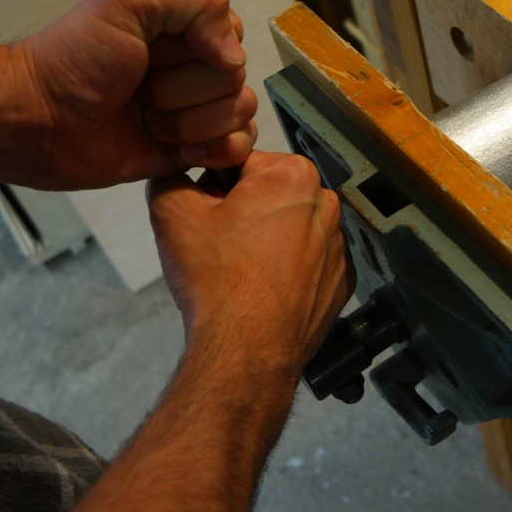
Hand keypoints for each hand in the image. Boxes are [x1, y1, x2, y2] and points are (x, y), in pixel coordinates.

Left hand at [13, 0, 256, 188]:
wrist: (37, 120)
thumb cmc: (75, 58)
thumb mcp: (129, 0)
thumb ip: (196, 2)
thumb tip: (235, 55)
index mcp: (185, 28)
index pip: (234, 34)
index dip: (202, 49)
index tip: (154, 54)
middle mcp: (195, 67)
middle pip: (236, 78)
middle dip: (186, 89)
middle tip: (140, 91)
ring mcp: (198, 110)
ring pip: (240, 113)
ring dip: (190, 122)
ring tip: (147, 121)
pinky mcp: (195, 149)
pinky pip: (239, 148)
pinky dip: (215, 151)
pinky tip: (179, 150)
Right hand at [146, 151, 351, 381]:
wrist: (248, 349)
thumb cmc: (218, 280)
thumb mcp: (173, 212)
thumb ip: (170, 175)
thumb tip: (173, 170)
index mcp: (292, 174)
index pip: (238, 162)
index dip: (211, 187)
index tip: (204, 215)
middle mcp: (326, 204)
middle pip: (267, 194)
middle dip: (241, 211)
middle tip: (218, 246)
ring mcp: (339, 245)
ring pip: (288, 228)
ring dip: (264, 240)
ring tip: (239, 271)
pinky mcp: (340, 280)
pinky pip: (307, 262)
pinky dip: (286, 270)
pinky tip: (262, 289)